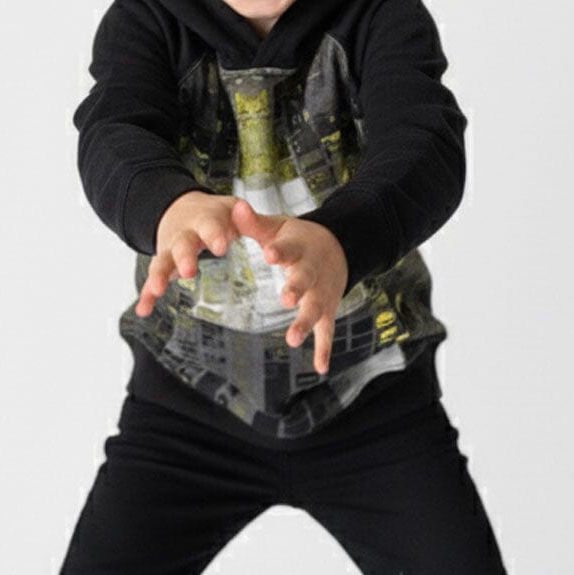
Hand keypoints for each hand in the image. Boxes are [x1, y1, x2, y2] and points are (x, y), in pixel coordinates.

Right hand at [135, 190, 239, 318]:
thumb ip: (250, 221)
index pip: (210, 225)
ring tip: (158, 290)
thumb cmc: (215, 215)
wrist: (180, 209)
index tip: (221, 247)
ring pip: (163, 261)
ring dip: (159, 275)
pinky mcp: (163, 265)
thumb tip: (256, 226)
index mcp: (206, 220)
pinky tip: (143, 309)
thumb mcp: (234, 210)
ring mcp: (171, 250)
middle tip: (189, 271)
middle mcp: (185, 234)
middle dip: (184, 257)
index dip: (214, 235)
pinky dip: (147, 295)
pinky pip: (153, 280)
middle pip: (182, 244)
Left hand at [231, 197, 347, 374]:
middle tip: (285, 298)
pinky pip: (327, 331)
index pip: (289, 249)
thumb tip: (234, 206)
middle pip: (305, 280)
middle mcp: (313, 272)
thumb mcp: (278, 227)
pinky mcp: (327, 310)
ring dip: (304, 323)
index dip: (280, 252)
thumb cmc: (298, 239)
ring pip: (315, 309)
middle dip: (296, 289)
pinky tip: (321, 368)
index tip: (270, 254)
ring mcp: (322, 293)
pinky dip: (325, 349)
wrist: (339, 247)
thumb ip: (254, 223)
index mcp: (299, 249)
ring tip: (291, 339)